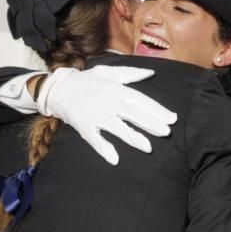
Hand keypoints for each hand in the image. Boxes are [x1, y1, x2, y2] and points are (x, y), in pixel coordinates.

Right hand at [37, 65, 177, 165]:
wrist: (58, 88)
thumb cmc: (87, 80)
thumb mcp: (109, 72)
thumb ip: (131, 73)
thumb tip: (151, 72)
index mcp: (116, 89)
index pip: (141, 100)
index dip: (157, 110)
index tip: (172, 118)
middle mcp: (108, 102)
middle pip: (133, 113)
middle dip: (150, 123)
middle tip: (166, 132)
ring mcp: (96, 114)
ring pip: (117, 127)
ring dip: (132, 137)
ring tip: (148, 147)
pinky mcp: (84, 125)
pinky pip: (94, 139)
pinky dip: (103, 149)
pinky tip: (114, 159)